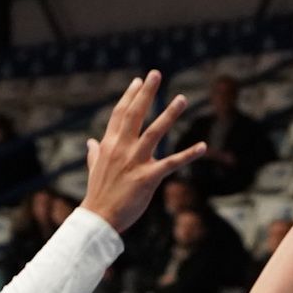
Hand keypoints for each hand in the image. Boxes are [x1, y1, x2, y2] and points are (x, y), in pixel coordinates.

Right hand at [80, 71, 208, 232]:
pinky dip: (188, 154)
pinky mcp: (148, 177)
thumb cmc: (98, 194)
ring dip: (169, 114)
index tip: (138, 81)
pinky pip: (172, 163)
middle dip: (146, 93)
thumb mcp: (94, 169)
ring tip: (181, 98)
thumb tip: (90, 142)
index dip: (130, 96)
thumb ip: (95, 154)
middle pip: (135, 114)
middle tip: (155, 74)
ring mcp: (135, 161)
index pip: (120, 114)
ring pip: (154, 132)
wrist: (98, 218)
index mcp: (109, 145)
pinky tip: (203, 146)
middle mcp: (122, 149)